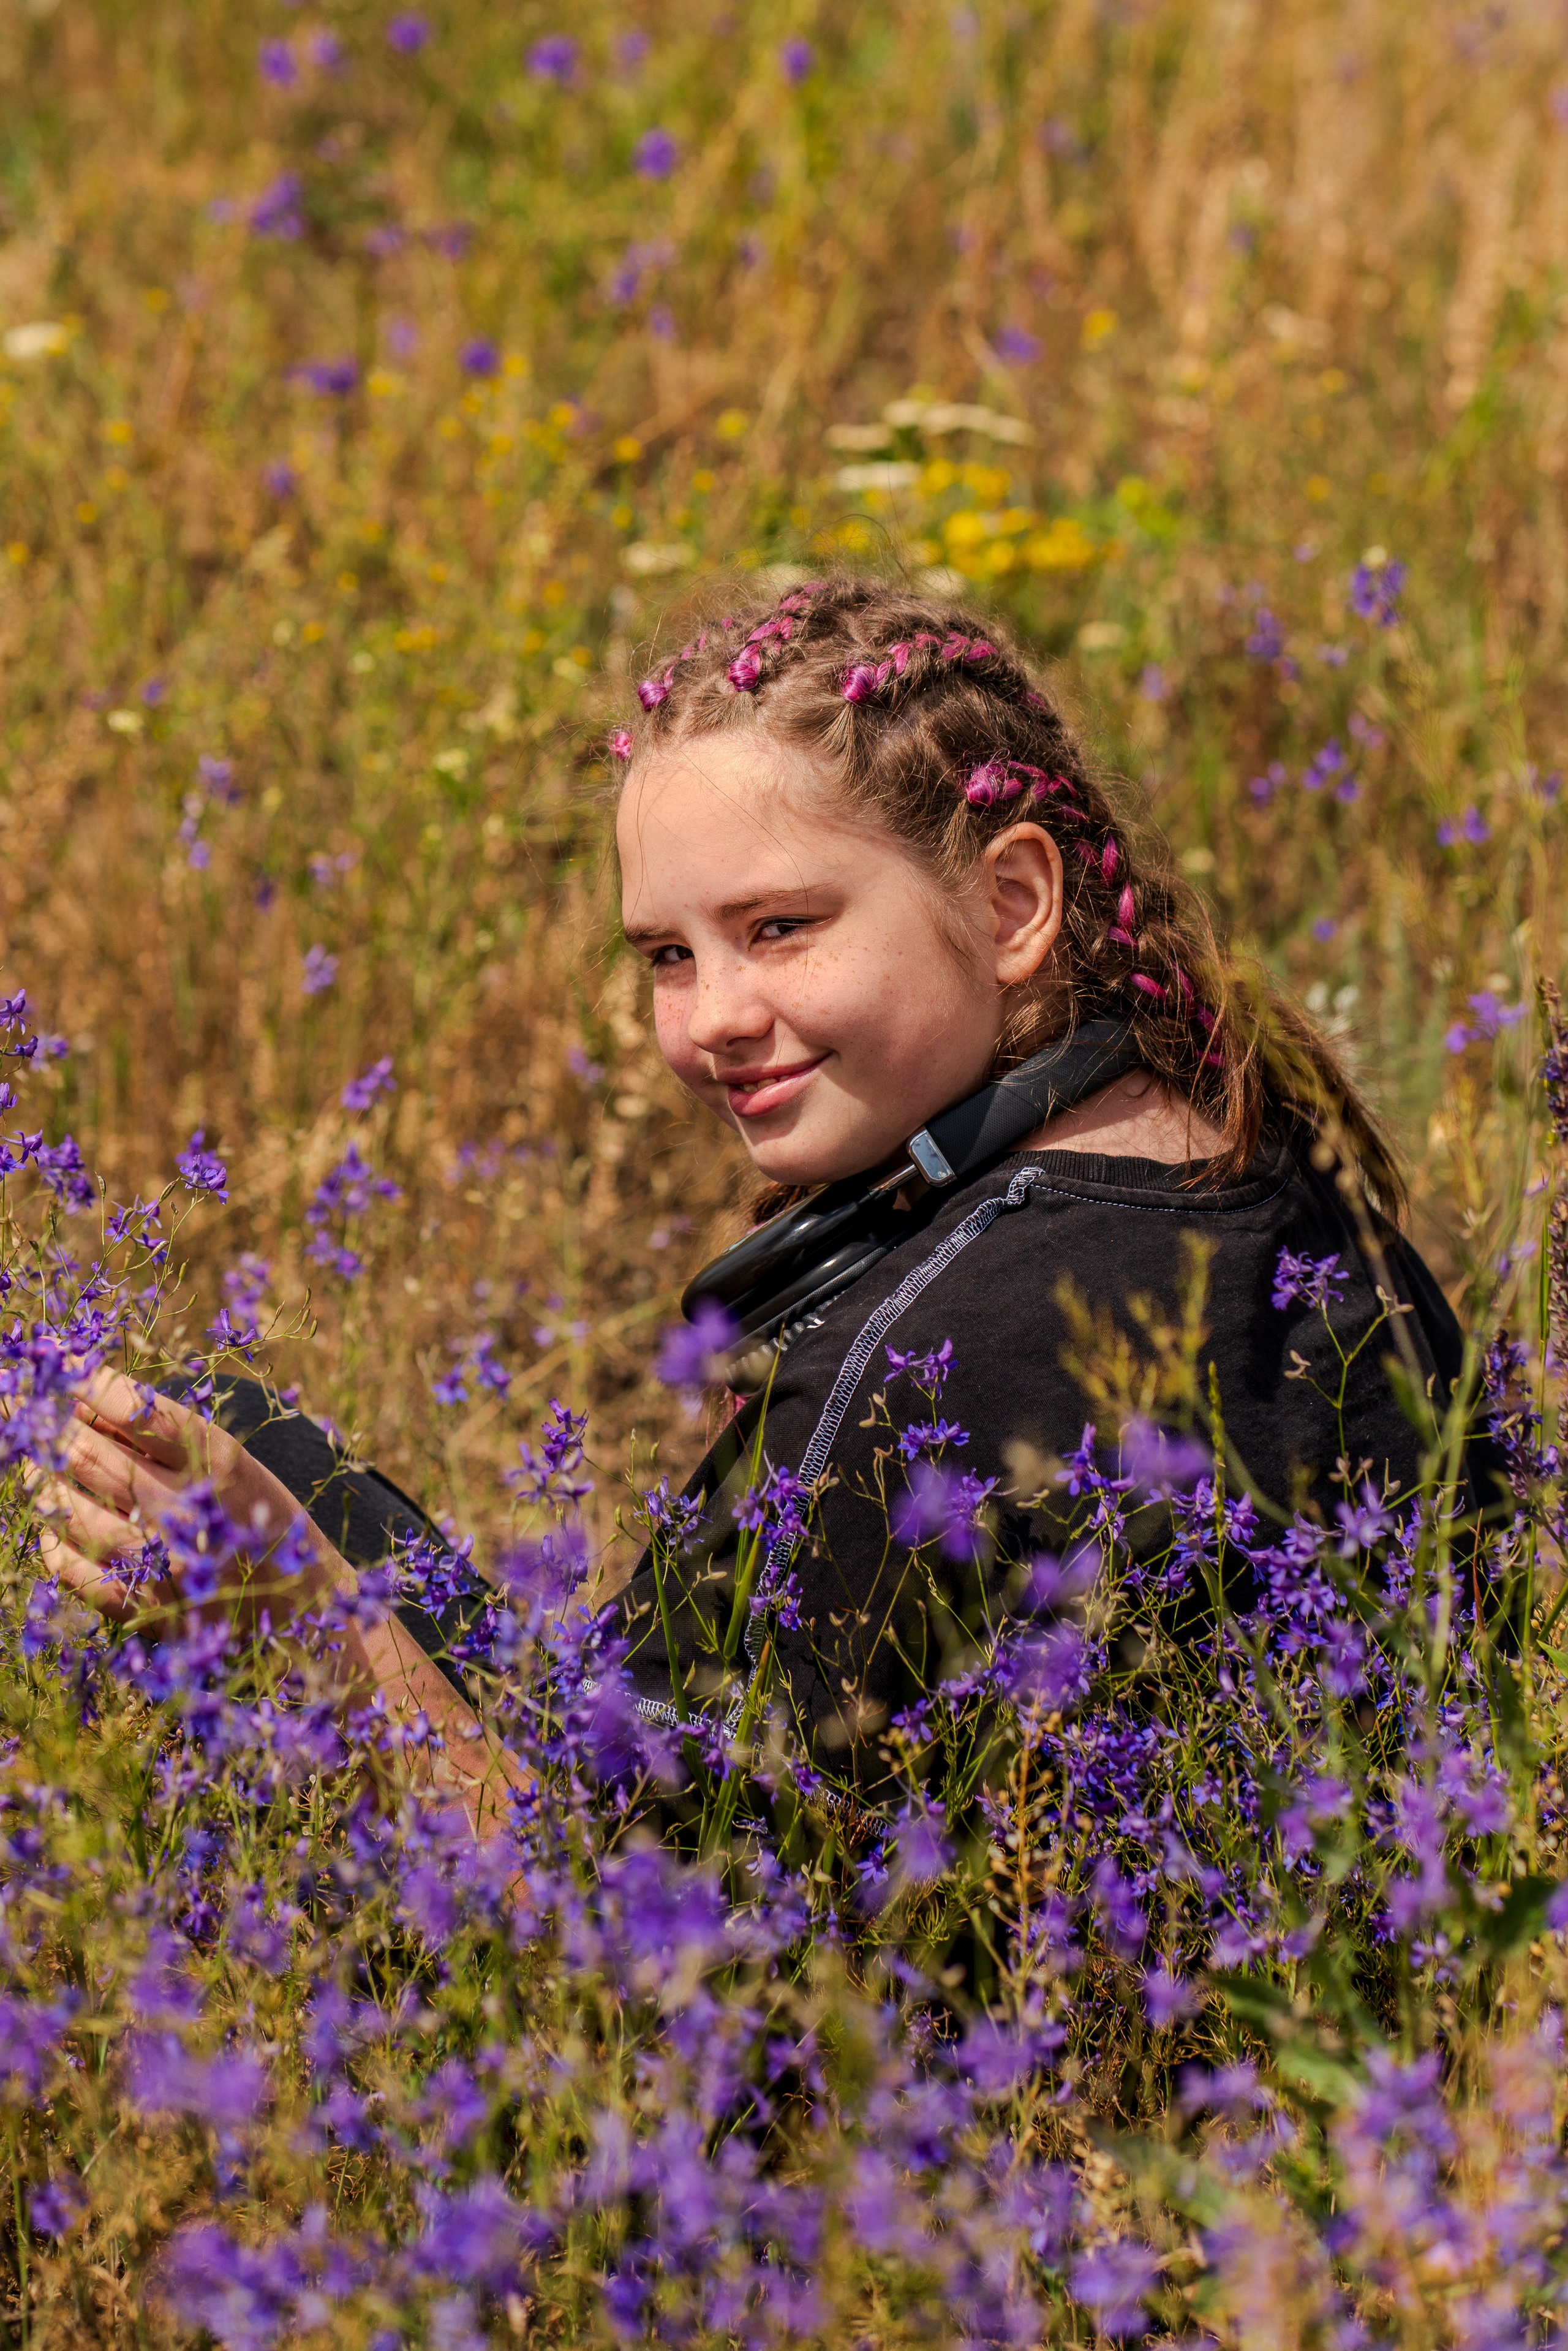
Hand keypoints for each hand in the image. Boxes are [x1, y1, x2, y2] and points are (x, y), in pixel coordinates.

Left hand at [30, 1369, 527, 1839]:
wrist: (313, 1625)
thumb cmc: (275, 1535)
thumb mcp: (244, 1473)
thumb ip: (180, 1441)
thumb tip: (105, 1402)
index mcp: (219, 1460)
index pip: (132, 1407)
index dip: (89, 1387)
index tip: (71, 1378)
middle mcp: (184, 1504)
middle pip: (91, 1453)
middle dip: (52, 1427)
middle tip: (28, 1412)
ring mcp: (158, 1558)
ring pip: (72, 1506)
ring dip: (46, 1482)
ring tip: (38, 1469)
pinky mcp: (143, 1606)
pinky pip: (74, 1571)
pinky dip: (54, 1546)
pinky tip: (52, 1532)